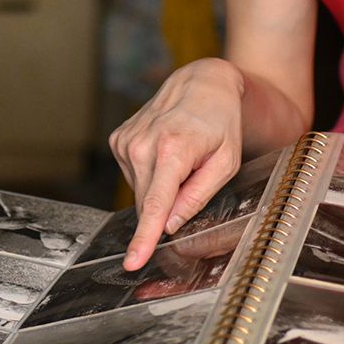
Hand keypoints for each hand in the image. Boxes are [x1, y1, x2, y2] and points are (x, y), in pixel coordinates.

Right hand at [108, 58, 244, 271]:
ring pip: (140, 190)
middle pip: (147, 202)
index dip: (144, 238)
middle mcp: (142, 144)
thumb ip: (198, 195)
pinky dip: (150, 174)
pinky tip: (165, 153)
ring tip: (181, 158)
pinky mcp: (118, 139)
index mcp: (172, 149)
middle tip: (192, 177)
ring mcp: (126, 140)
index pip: (155, 205)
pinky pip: (133, 175)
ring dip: (160, 187)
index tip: (133, 260)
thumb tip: (170, 224)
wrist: (201, 83)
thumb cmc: (221, 122)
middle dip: (166, 207)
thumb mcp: (225, 162)